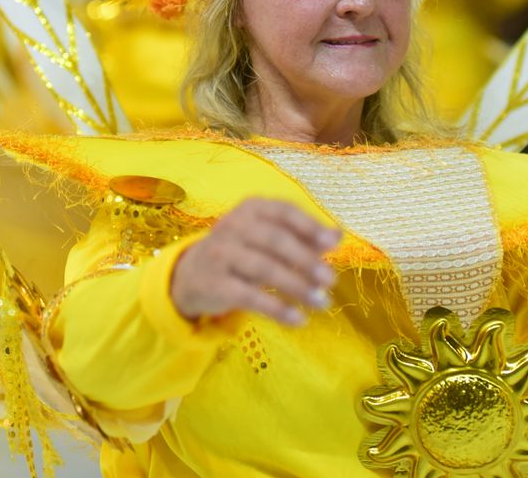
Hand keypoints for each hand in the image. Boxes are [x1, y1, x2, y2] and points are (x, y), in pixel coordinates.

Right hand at [170, 198, 340, 326]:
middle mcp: (234, 225)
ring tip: (322, 302)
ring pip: (265, 269)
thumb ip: (301, 235)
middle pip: (276, 241)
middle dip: (306, 260)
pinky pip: (251, 297)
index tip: (333, 244)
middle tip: (331, 280)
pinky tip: (298, 320)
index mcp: (251, 208)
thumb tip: (337, 236)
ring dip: (297, 287)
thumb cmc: (240, 251)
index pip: (284, 211)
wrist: (190, 274)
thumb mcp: (266, 237)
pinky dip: (277, 309)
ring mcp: (221, 253)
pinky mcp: (215, 284)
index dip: (310, 226)